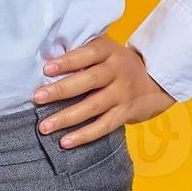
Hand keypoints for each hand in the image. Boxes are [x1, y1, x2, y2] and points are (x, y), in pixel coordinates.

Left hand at [30, 34, 175, 147]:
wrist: (154, 80)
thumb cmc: (116, 62)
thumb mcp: (106, 48)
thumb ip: (82, 51)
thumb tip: (47, 56)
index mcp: (110, 51)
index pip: (88, 53)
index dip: (68, 61)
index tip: (46, 69)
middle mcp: (118, 72)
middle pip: (89, 81)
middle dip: (61, 90)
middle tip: (37, 97)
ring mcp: (122, 94)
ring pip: (93, 107)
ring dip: (67, 118)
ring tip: (44, 126)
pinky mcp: (125, 114)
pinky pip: (103, 126)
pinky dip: (84, 136)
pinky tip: (65, 142)